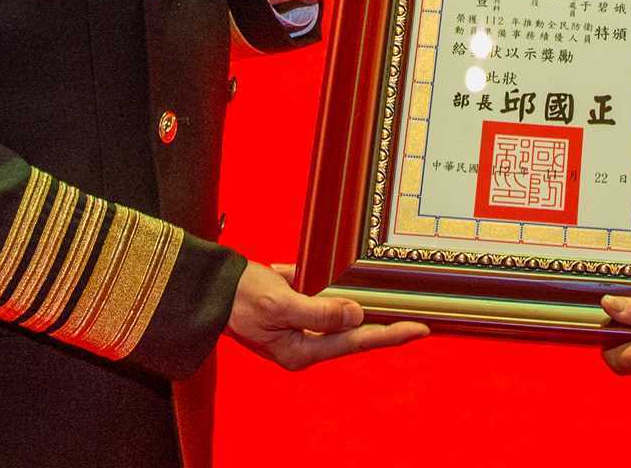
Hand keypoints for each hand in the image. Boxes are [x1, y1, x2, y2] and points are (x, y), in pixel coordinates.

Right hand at [226, 261, 427, 369]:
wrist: (208, 286)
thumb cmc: (239, 296)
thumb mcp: (279, 304)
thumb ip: (318, 312)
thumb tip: (355, 314)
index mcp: (300, 350)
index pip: (356, 342)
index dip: (390, 335)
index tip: (420, 329)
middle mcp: (303, 343)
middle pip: (353, 333)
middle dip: (384, 323)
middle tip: (421, 317)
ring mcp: (298, 326)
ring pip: (341, 315)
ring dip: (362, 304)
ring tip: (396, 298)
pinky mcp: (292, 308)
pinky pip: (321, 298)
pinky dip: (333, 288)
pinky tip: (350, 281)